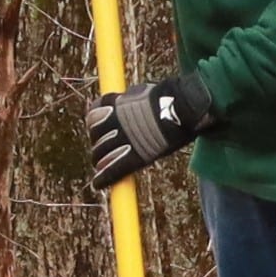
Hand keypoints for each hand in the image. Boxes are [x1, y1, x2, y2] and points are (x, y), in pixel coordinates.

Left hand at [86, 72, 214, 189]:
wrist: (182, 108)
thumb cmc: (171, 99)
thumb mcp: (145, 93)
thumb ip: (133, 99)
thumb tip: (130, 99)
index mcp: (116, 104)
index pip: (94, 114)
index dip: (95, 122)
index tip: (98, 127)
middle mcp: (114, 121)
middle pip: (95, 135)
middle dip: (98, 143)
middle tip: (102, 150)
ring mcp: (122, 140)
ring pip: (99, 153)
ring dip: (99, 159)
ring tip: (101, 165)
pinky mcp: (132, 157)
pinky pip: (113, 170)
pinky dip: (104, 178)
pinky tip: (98, 183)